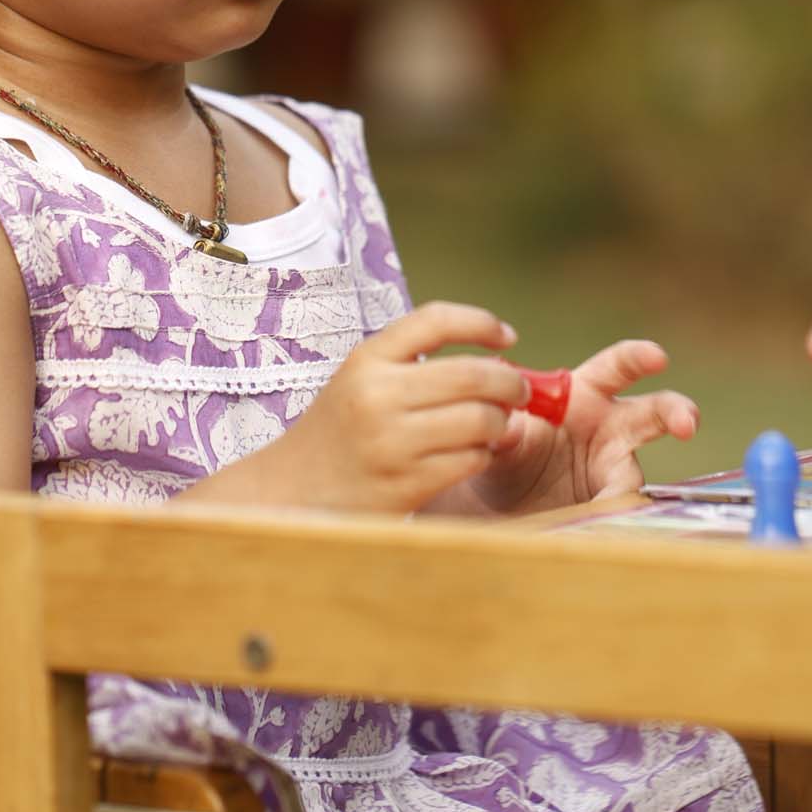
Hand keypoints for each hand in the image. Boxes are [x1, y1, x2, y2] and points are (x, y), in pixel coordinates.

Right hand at [272, 302, 532, 514]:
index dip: (481, 322)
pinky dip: (482, 455)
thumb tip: (499, 360)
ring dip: (501, 422)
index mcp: (367, 359)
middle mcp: (378, 395)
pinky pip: (471, 459)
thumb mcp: (360, 380)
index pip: (436, 321)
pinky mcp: (406, 484)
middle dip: (510, 382)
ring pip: (481, 420)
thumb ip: (414, 364)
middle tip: (519, 391)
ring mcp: (392, 442)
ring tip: (495, 426)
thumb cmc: (339, 431)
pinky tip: (471, 454)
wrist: (292, 490)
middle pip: (473, 374)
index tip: (507, 337)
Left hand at [450, 339, 698, 517]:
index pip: (617, 367)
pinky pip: (617, 514)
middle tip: (687, 423)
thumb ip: (503, 432)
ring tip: (606, 503)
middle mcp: (610, 428)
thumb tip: (501, 428)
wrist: (499, 503)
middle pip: (654, 413)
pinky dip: (608, 522)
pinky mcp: (610, 506)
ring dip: (623, 491)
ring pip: (634, 476)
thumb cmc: (504, 452)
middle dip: (677, 413)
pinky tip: (594, 529)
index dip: (639, 359)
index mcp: (582, 394)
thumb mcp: (499, 440)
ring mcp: (615, 469)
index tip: (658, 357)